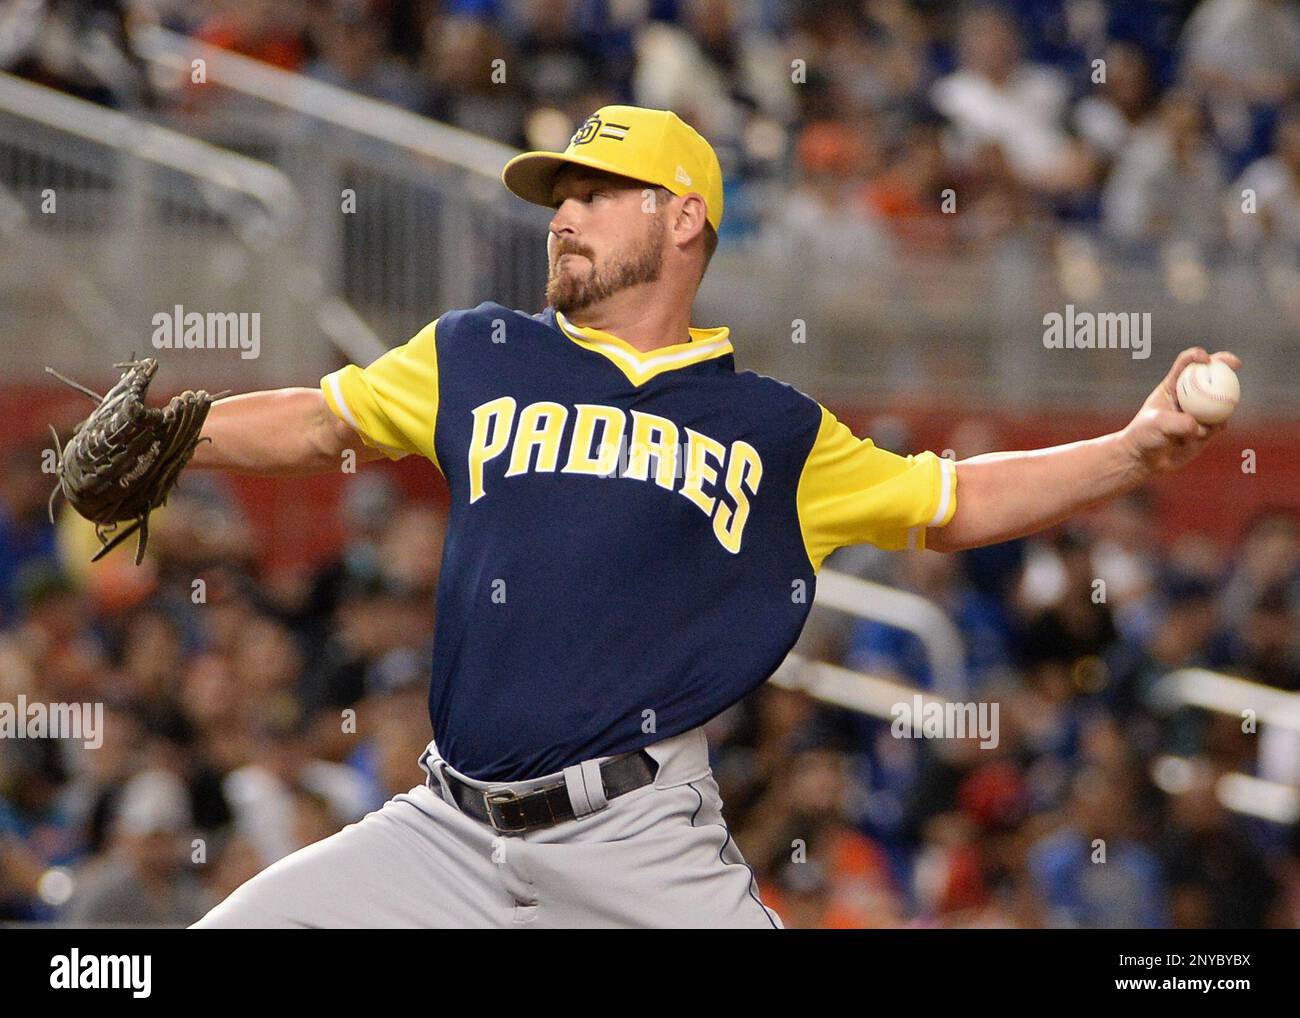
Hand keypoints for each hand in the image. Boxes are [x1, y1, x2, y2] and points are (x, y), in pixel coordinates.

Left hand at [1121, 347, 1241, 474]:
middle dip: (1225, 362)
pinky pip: (1220, 423)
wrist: (1146, 459)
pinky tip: (1210, 431)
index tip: (1205, 358)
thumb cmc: (1143, 436)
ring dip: (1225, 399)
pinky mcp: (1208, 428)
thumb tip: (1199, 427)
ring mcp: (1200, 411)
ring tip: (1217, 410)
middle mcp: (1189, 395)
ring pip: (1220, 400)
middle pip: (1210, 374)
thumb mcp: (1156, 424)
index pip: (1186, 364)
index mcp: (1173, 386)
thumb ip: (1178, 423)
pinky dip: (1219, 425)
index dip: (1197, 356)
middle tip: (1235, 363)